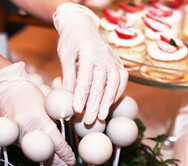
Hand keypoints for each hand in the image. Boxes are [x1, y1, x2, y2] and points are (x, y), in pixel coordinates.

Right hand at [0, 62, 75, 165]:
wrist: (8, 89)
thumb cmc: (31, 94)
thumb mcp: (48, 105)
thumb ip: (56, 121)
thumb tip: (67, 138)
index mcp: (39, 119)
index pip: (55, 142)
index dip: (65, 154)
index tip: (72, 161)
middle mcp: (27, 129)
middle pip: (45, 154)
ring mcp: (17, 134)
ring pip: (35, 155)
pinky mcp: (11, 138)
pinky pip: (27, 150)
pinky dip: (37, 157)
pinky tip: (46, 165)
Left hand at [53, 3, 127, 124]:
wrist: (82, 24)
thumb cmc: (71, 41)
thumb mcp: (65, 56)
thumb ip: (69, 76)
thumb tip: (68, 97)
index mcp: (88, 53)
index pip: (86, 79)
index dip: (82, 97)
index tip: (77, 110)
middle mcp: (104, 56)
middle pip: (101, 85)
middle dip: (95, 104)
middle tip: (89, 120)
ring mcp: (113, 59)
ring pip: (114, 83)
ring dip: (108, 101)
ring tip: (102, 115)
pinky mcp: (118, 61)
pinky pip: (122, 79)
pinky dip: (117, 92)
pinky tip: (110, 103)